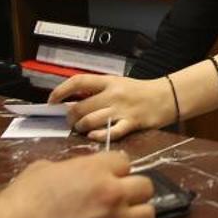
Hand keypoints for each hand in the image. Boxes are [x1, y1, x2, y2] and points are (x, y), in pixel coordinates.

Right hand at [0, 151, 154, 217]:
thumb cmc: (22, 200)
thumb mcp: (44, 168)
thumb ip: (72, 167)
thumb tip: (80, 172)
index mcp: (96, 169)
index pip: (125, 162)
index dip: (115, 170)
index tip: (106, 178)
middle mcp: (112, 193)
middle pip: (145, 186)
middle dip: (132, 190)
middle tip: (116, 199)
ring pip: (148, 214)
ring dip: (136, 215)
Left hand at [49, 73, 174, 141]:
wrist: (166, 97)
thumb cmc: (138, 91)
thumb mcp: (117, 84)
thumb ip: (97, 91)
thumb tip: (72, 101)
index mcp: (108, 81)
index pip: (78, 81)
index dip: (61, 91)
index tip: (52, 101)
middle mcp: (113, 94)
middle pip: (81, 107)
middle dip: (71, 117)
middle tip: (70, 122)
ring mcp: (122, 110)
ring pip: (91, 120)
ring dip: (81, 128)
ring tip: (81, 129)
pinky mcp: (131, 124)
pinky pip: (110, 132)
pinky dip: (98, 136)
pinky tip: (93, 136)